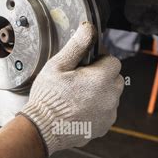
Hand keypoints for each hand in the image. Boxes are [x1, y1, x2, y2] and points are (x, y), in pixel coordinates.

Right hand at [19, 22, 123, 156]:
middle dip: (101, 77)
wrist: (43, 128)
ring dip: (100, 93)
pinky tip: (78, 110)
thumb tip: (88, 28)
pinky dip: (97, 110)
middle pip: (114, 79)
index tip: (84, 65)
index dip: (99, 60)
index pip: (113, 61)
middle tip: (79, 80)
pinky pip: (106, 112)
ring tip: (76, 96)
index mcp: (101, 78)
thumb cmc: (48, 97)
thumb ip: (77, 46)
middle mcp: (111, 97)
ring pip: (111, 96)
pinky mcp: (104, 127)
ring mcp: (109, 114)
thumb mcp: (57, 66)